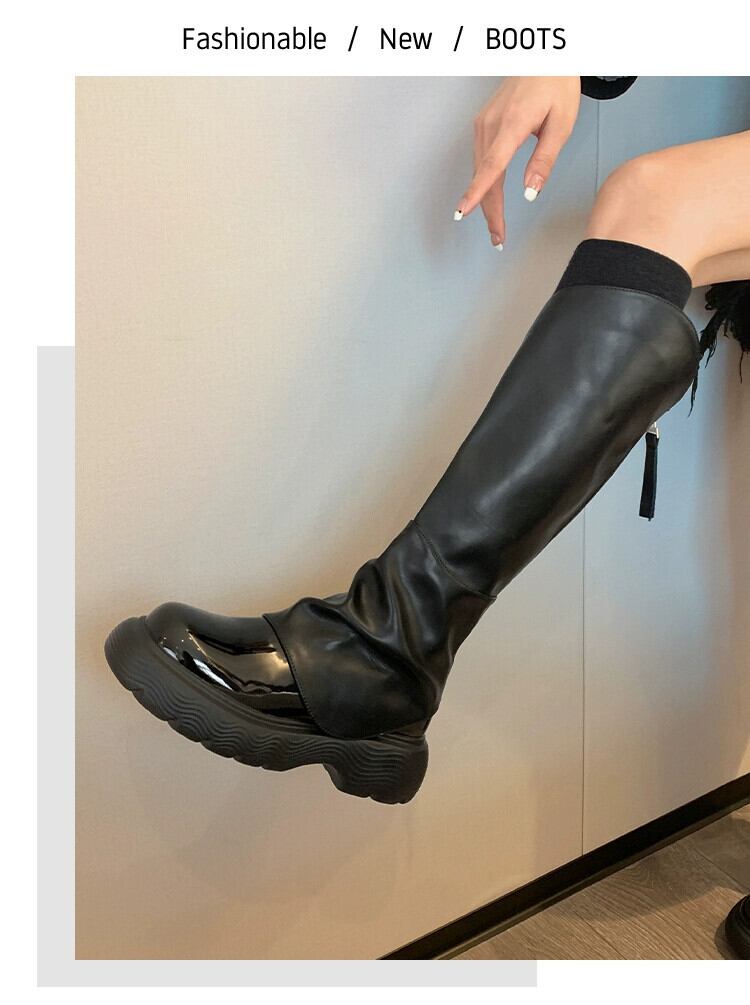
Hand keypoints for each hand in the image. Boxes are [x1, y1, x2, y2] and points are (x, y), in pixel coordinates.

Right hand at [456, 77, 580, 247]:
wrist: (544, 57)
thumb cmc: (556, 85)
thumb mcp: (562, 123)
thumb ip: (545, 159)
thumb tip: (530, 191)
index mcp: (512, 124)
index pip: (491, 166)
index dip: (477, 193)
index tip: (463, 213)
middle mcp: (491, 124)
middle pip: (484, 177)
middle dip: (489, 211)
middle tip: (498, 239)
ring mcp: (483, 124)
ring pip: (480, 172)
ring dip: (486, 202)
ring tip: (497, 227)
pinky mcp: (482, 125)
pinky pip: (480, 161)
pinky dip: (484, 184)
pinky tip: (490, 200)